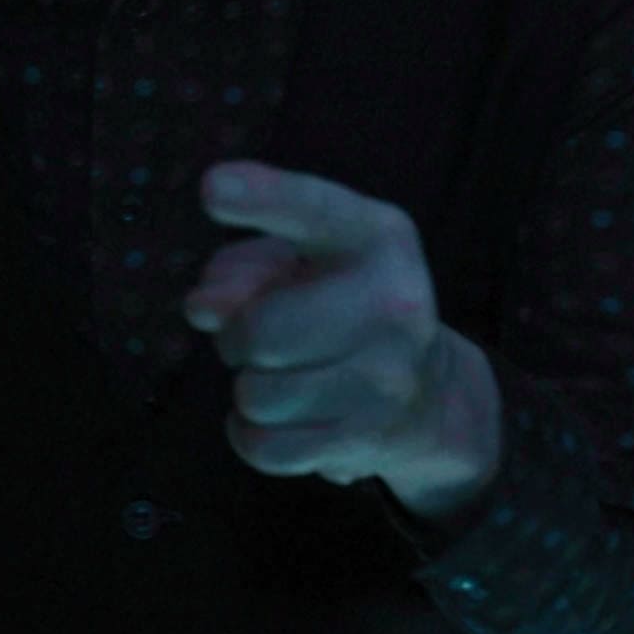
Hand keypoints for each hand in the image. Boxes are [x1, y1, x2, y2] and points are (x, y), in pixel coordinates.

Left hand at [181, 160, 504, 518]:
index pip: (315, 210)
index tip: (211, 186)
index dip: (263, 197)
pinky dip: (251, 435)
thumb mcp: (304, 264)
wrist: (430, 397)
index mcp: (378, 237)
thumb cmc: (343, 308)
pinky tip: (278, 417)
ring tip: (280, 376)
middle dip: (237, 339)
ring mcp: (388, 378)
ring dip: (249, 389)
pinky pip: (265, 446)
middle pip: (260, 331)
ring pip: (256, 395)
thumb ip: (244, 268)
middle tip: (256, 339)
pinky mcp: (370, 440)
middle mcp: (394, 304)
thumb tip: (203, 308)